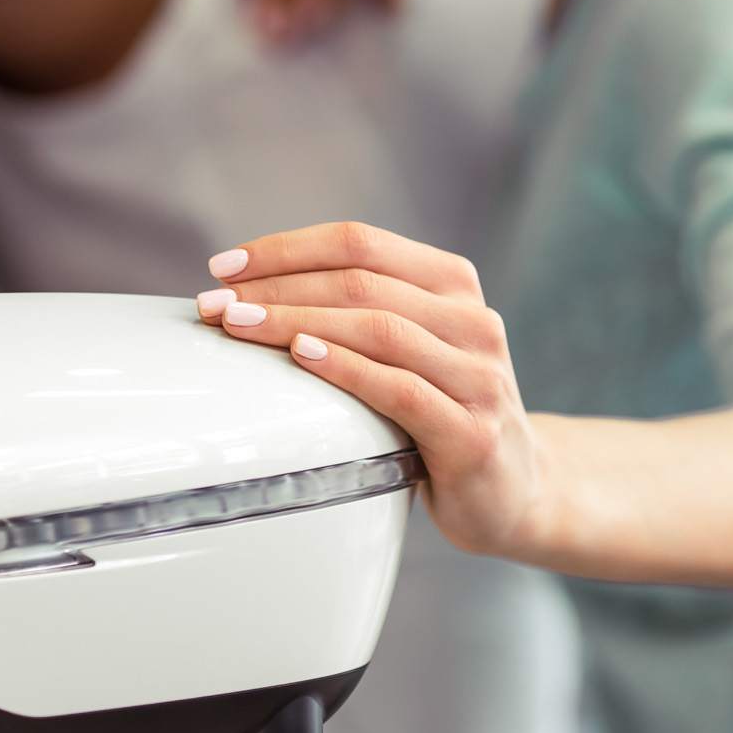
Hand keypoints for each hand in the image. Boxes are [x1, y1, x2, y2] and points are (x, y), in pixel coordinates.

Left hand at [195, 222, 552, 560]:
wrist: (517, 489)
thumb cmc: (440, 413)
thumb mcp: (407, 347)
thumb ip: (355, 313)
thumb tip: (245, 292)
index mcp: (452, 283)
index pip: (359, 243)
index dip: (285, 249)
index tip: (224, 267)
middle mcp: (472, 319)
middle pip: (359, 282)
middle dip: (275, 288)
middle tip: (214, 303)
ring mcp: (478, 374)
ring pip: (377, 327)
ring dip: (295, 322)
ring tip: (238, 326)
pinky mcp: (472, 432)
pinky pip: (399, 389)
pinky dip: (344, 368)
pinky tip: (301, 358)